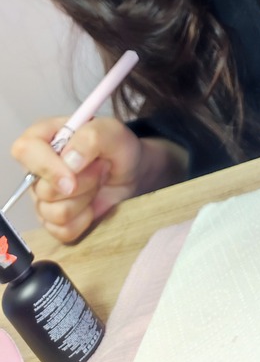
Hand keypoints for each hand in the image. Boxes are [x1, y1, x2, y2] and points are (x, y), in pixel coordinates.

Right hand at [11, 117, 187, 242]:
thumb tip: (70, 162)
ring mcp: (42, 196)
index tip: (72, 179)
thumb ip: (91, 137)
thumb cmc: (118, 147)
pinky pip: (62, 230)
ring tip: (98, 182)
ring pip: (54, 213)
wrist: (132, 173)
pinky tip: (93, 203)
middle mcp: (37, 168)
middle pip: (43, 190)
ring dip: (85, 199)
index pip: (25, 150)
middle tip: (101, 168)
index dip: (47, 167)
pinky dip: (84, 220)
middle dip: (81, 183)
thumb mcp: (113, 131)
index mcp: (43, 137)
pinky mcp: (53, 220)